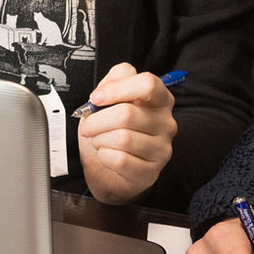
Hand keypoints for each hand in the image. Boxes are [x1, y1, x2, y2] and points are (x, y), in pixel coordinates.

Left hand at [75, 62, 176, 203]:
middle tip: (87, 125)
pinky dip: (104, 156)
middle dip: (97, 120)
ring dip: (100, 138)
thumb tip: (105, 89)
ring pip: (122, 138)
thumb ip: (113, 82)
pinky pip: (120, 160)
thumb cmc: (111, 130)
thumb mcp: (109, 100)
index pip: (148, 84)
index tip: (96, 98)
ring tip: (98, 139)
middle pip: (127, 113)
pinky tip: (105, 154)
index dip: (117, 89)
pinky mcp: (151, 172)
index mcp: (160, 99)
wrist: (108, 167)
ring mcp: (161, 149)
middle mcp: (166, 123)